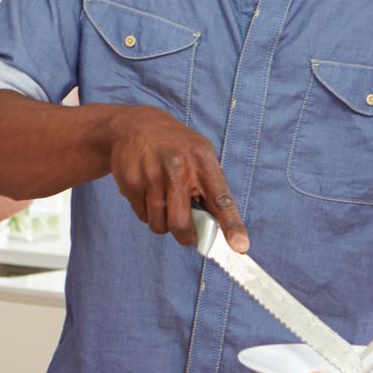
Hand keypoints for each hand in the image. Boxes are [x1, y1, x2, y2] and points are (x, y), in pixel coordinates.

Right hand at [101, 106, 246, 249]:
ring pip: (159, 225)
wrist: (135, 127)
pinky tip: (149, 193)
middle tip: (188, 233)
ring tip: (166, 202)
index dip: (232, 225)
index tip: (240, 246)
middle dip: (186, 236)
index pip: (221, 200)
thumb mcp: (201, 154)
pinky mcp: (131, 183)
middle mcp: (177, 168)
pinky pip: (143, 217)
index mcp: (202, 160)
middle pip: (182, 224)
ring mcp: (152, 175)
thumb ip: (212, 187)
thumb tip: (223, 226)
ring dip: (164, 223)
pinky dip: (148, 213)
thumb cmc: (176, 146)